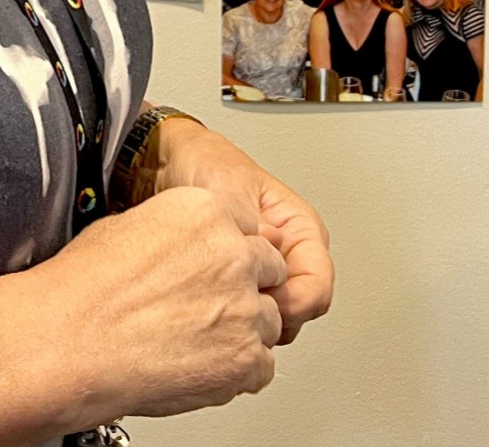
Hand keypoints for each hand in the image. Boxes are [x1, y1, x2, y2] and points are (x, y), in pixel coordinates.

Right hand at [36, 186, 288, 419]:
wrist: (69, 344)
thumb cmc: (84, 290)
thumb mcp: (127, 227)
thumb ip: (176, 232)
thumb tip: (184, 247)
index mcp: (207, 212)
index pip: (250, 229)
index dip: (230, 253)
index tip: (213, 269)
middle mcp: (235, 254)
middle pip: (269, 271)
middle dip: (245, 289)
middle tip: (204, 307)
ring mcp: (244, 308)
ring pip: (269, 321)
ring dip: (242, 331)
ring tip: (192, 340)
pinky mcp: (245, 359)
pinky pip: (262, 367)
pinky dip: (237, 371)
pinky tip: (197, 364)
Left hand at [141, 117, 333, 341]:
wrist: (170, 165)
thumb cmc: (207, 168)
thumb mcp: (231, 187)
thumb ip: (253, 221)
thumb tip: (269, 246)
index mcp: (302, 231)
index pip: (318, 288)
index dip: (295, 304)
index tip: (263, 302)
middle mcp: (291, 258)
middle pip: (299, 314)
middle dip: (270, 318)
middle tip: (234, 306)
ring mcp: (268, 276)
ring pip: (275, 322)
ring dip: (249, 321)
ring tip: (217, 302)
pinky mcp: (243, 288)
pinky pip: (248, 319)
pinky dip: (232, 318)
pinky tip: (210, 304)